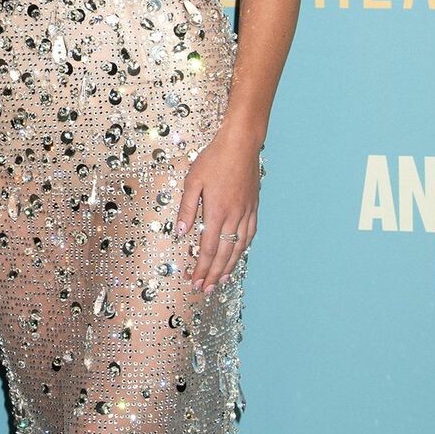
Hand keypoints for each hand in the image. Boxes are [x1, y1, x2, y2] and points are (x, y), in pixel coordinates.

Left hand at [175, 128, 259, 291]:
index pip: (208, 249)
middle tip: (205, 289)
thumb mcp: (193, 181)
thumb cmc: (214, 159)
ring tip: (221, 280)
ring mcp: (246, 212)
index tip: (195, 281)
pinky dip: (243, 248)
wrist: (241, 144)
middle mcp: (234, 216)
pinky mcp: (253, 206)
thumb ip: (187, 209)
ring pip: (239, 247)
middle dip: (214, 274)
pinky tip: (238, 254)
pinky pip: (250, 233)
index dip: (202, 268)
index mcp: (217, 212)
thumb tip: (181, 233)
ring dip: (230, 266)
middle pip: (224, 253)